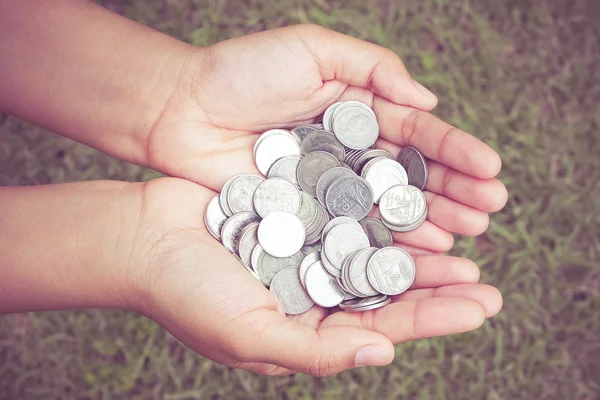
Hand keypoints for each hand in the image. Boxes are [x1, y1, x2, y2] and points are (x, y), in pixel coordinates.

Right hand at [134, 178, 501, 375]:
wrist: (143, 237)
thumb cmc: (188, 294)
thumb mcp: (252, 336)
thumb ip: (317, 352)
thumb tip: (383, 357)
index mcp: (305, 331)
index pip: (381, 329)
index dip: (432, 319)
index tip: (479, 306)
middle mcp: (312, 294)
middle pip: (387, 293)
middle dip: (436, 289)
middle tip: (486, 284)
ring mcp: (305, 253)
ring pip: (374, 253)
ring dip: (417, 249)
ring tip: (465, 243)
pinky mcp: (296, 216)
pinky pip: (346, 215)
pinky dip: (379, 213)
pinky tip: (411, 204)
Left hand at [146, 25, 507, 252]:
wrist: (181, 109)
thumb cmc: (242, 72)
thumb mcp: (312, 48)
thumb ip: (372, 69)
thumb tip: (426, 103)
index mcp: (358, 110)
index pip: (417, 133)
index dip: (455, 151)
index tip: (490, 170)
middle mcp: (351, 152)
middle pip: (412, 175)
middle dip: (454, 190)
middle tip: (491, 210)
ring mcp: (330, 187)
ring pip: (389, 206)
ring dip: (432, 220)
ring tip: (470, 234)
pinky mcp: (306, 214)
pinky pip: (353, 229)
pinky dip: (387, 240)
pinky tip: (420, 252)